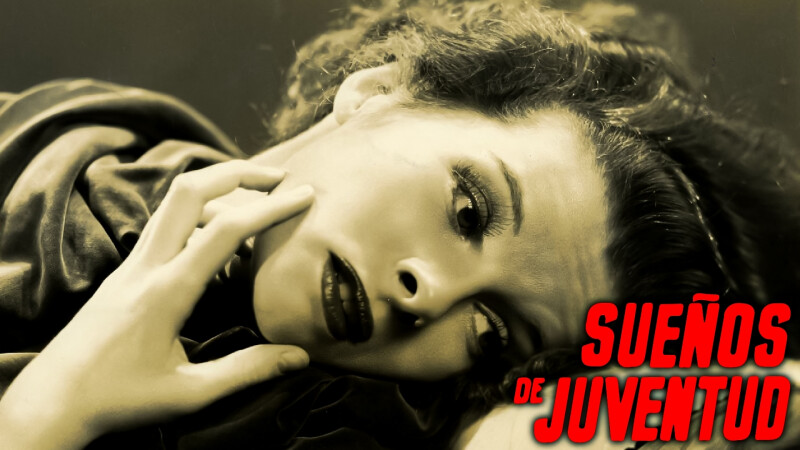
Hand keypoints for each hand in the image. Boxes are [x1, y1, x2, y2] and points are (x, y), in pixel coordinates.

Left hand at [0, 161, 313, 448]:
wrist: (54, 399)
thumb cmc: (119, 398)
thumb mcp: (189, 393)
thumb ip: (246, 371)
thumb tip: (300, 356)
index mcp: (167, 291)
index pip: (226, 230)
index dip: (271, 207)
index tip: (305, 195)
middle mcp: (146, 264)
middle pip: (189, 190)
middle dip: (238, 172)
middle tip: (279, 176)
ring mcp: (131, 263)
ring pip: (173, 203)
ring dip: (217, 189)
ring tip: (257, 203)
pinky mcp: (125, 270)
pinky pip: (165, 225)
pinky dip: (199, 215)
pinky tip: (219, 238)